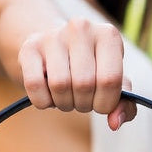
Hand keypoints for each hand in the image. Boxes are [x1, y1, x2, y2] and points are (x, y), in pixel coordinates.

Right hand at [17, 19, 136, 130]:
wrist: (53, 43)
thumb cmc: (89, 66)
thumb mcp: (112, 79)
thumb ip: (123, 103)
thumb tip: (115, 122)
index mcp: (108, 35)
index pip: (110, 79)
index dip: (105, 102)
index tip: (100, 103)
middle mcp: (81, 28)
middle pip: (84, 84)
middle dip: (84, 104)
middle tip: (81, 100)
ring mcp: (52, 36)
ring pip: (59, 85)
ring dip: (64, 103)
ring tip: (66, 97)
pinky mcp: (29, 47)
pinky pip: (35, 85)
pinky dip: (42, 101)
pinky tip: (48, 95)